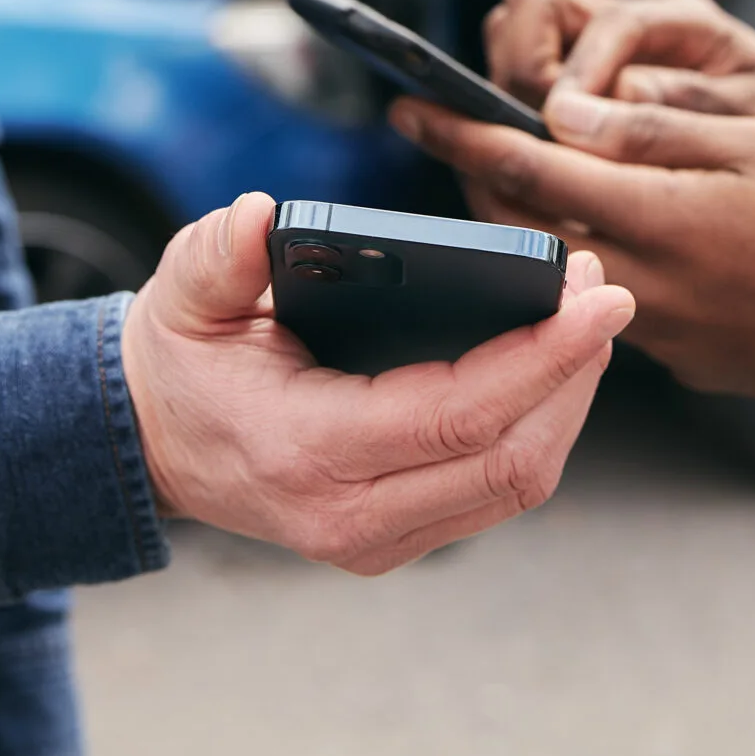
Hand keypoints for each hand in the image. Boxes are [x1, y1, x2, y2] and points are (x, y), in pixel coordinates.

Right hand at [119, 193, 633, 575]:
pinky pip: (496, 490)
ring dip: (568, 402)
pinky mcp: (397, 537)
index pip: (458, 416)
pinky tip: (554, 371)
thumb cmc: (181, 362)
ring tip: (587, 322)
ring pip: (517, 483)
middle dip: (575, 373)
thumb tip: (254, 217)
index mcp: (305, 451)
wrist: (151, 444)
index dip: (543, 359)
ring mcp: (377, 537)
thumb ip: (217, 255)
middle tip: (603, 293)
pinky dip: (540, 429)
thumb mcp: (185, 295)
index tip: (600, 301)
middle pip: (512, 459)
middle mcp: (349, 515)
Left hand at [394, 91, 754, 411]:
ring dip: (538, 226)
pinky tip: (627, 234)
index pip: (523, 169)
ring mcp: (658, 335)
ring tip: (542, 175)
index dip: (456, 134)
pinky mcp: (683, 364)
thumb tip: (559, 110)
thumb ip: (651, 128)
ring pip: (564, 271)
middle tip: (461, 138)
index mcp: (655, 217)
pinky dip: (598, 263)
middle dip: (479, 182)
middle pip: (521, 232)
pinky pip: (614, 306)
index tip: (407, 107)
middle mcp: (639, 286)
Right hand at [481, 0, 754, 143]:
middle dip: (521, 71)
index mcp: (681, 22)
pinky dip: (514, 114)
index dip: (574, 73)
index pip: (604, 22)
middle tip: (540, 137)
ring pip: (512, 36)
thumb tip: (611, 102)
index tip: (559, 126)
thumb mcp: (754, 119)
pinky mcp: (577, 84)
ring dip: (510, 90)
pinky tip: (536, 163)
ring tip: (532, 151)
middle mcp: (629, 24)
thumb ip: (685, 107)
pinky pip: (520, 79)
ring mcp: (596, 51)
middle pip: (531, 7)